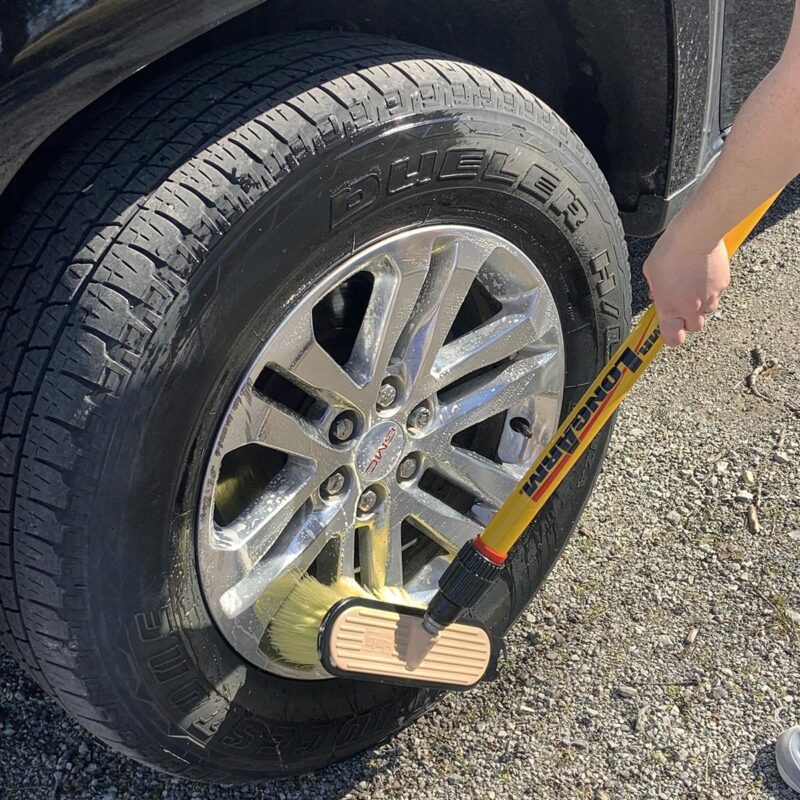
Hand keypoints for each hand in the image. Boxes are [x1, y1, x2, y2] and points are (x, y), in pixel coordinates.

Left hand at [642, 227, 730, 346]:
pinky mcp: (723, 286)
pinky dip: (711, 288)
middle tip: (680, 303)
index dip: (672, 337)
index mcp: (670, 307)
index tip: (670, 331)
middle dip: (687, 319)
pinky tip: (703, 274)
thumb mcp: (651, 272)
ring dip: (700, 305)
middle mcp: (691, 307)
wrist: (697, 234)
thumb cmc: (671, 250)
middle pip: (694, 328)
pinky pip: (717, 294)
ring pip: (707, 311)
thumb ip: (655, 289)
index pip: (674, 339)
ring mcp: (709, 298)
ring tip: (692, 286)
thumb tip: (657, 295)